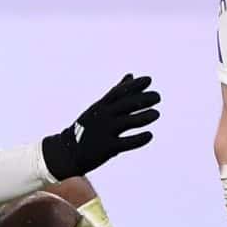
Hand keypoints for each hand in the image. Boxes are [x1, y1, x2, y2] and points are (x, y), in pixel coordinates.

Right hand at [40, 74, 163, 179]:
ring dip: (142, 117)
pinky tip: (149, 135)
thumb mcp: (100, 106)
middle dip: (142, 99)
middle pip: (125, 105)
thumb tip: (131, 75)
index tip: (149, 80)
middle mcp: (103, 116)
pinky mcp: (107, 148)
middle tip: (158, 96)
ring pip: (127, 122)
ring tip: (156, 114)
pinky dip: (138, 139)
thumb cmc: (89, 127)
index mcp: (101, 106)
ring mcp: (104, 131)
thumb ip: (117, 92)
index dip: (134, 85)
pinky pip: (126, 143)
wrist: (68, 151)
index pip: (119, 92)